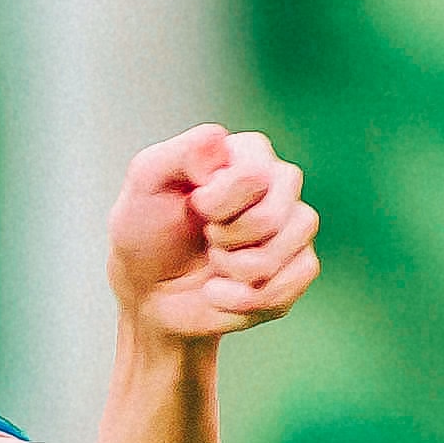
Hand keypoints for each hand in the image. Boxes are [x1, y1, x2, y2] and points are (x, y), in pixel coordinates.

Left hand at [108, 126, 318, 343]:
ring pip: (282, 253)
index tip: (193, 206)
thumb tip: (219, 143)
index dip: (215, 204)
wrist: (147, 289)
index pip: (254, 176)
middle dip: (225, 239)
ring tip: (213, 263)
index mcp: (250, 154)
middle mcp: (280, 184)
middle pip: (271, 218)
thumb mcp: (147, 181)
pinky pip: (289, 286)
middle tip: (205, 237)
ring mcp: (293, 226)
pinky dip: (243, 299)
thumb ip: (182, 153)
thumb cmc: (146, 230)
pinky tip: (220, 292)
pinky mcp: (297, 267)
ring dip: (233, 270)